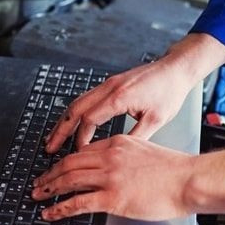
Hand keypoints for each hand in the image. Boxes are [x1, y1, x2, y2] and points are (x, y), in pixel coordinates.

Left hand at [32, 134, 224, 220]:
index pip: (83, 151)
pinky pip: (78, 202)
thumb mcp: (145, 151)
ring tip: (38, 195)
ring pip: (69, 180)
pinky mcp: (112, 198)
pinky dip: (59, 208)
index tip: (57, 168)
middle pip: (69, 163)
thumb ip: (125, 156)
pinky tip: (51, 212)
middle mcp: (109, 157)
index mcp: (117, 144)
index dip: (65, 161)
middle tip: (38, 182)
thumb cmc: (175, 170)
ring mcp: (109, 177)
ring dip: (49, 188)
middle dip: (50, 173)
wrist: (188, 179)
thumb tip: (113, 168)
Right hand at [45, 33, 224, 152]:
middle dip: (60, 130)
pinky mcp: (110, 84)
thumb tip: (118, 155)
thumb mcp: (156, 120)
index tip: (78, 153)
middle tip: (49, 146)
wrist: (176, 69)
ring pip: (77, 102)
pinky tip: (71, 122)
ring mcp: (107, 84)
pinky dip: (75, 112)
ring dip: (64, 120)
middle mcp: (109, 88)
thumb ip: (135, 137)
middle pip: (74, 109)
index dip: (81, 138)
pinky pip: (85, 98)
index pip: (89, 120)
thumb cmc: (169, 91)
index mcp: (119, 97)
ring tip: (54, 137)